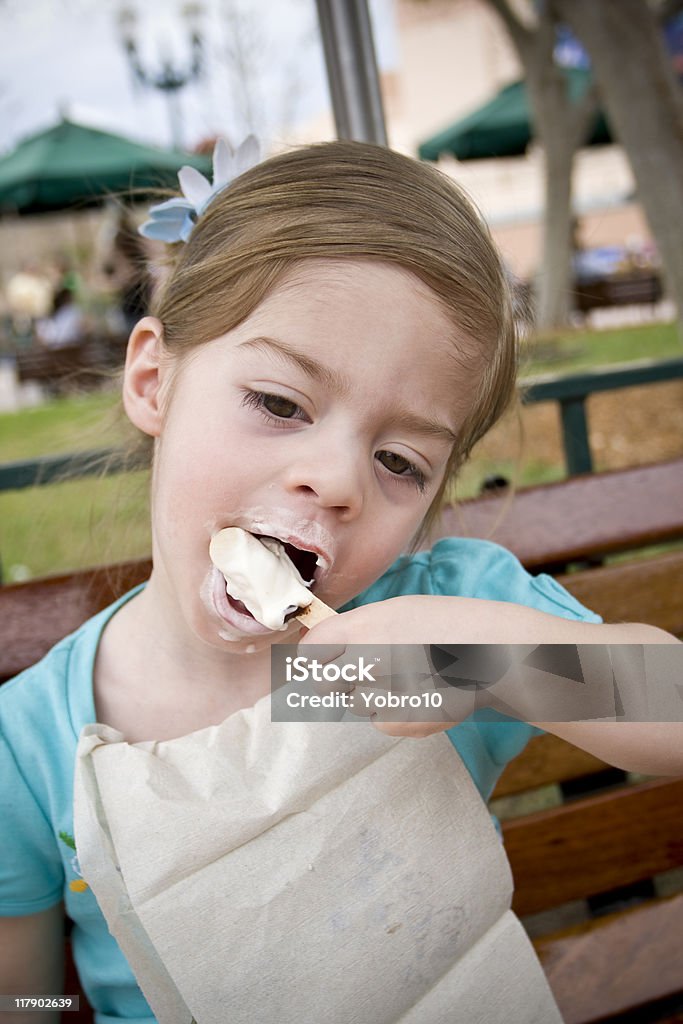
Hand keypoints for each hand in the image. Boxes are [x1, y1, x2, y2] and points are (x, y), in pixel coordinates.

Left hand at [298, 596, 482, 736]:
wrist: (496, 654)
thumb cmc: (444, 626)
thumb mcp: (397, 611)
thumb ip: (355, 628)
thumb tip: (312, 650)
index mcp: (365, 626)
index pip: (310, 651)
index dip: (315, 656)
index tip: (324, 658)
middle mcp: (371, 659)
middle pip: (323, 683)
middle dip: (339, 679)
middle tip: (370, 668)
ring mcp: (387, 694)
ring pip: (355, 703)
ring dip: (372, 694)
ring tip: (410, 676)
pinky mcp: (403, 723)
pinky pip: (379, 721)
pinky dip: (395, 713)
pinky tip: (422, 693)